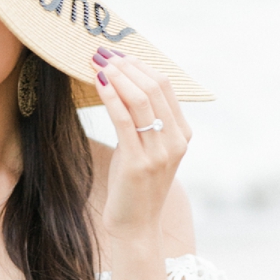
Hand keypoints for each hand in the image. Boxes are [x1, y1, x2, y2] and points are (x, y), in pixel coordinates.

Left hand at [93, 50, 192, 243]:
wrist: (136, 225)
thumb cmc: (136, 185)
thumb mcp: (147, 148)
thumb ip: (145, 121)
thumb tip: (125, 84)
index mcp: (182, 134)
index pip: (166, 87)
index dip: (141, 65)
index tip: (119, 53)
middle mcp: (176, 141)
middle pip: (154, 88)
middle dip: (127, 66)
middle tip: (103, 53)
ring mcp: (159, 152)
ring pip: (141, 100)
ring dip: (117, 76)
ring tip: (97, 62)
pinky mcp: (138, 162)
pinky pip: (124, 120)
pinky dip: (111, 96)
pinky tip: (98, 83)